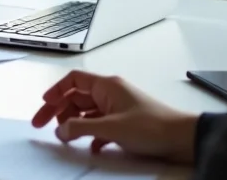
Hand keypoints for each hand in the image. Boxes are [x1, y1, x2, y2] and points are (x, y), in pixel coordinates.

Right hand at [31, 70, 198, 162]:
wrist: (183, 139)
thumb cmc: (153, 126)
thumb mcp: (111, 128)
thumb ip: (81, 128)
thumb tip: (60, 129)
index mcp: (106, 85)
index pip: (73, 80)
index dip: (56, 91)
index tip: (44, 104)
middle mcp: (110, 93)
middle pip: (76, 97)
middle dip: (59, 111)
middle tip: (43, 125)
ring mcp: (118, 108)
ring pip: (87, 113)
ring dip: (75, 124)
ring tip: (65, 138)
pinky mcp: (125, 123)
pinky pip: (100, 125)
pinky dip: (91, 134)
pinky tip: (91, 146)